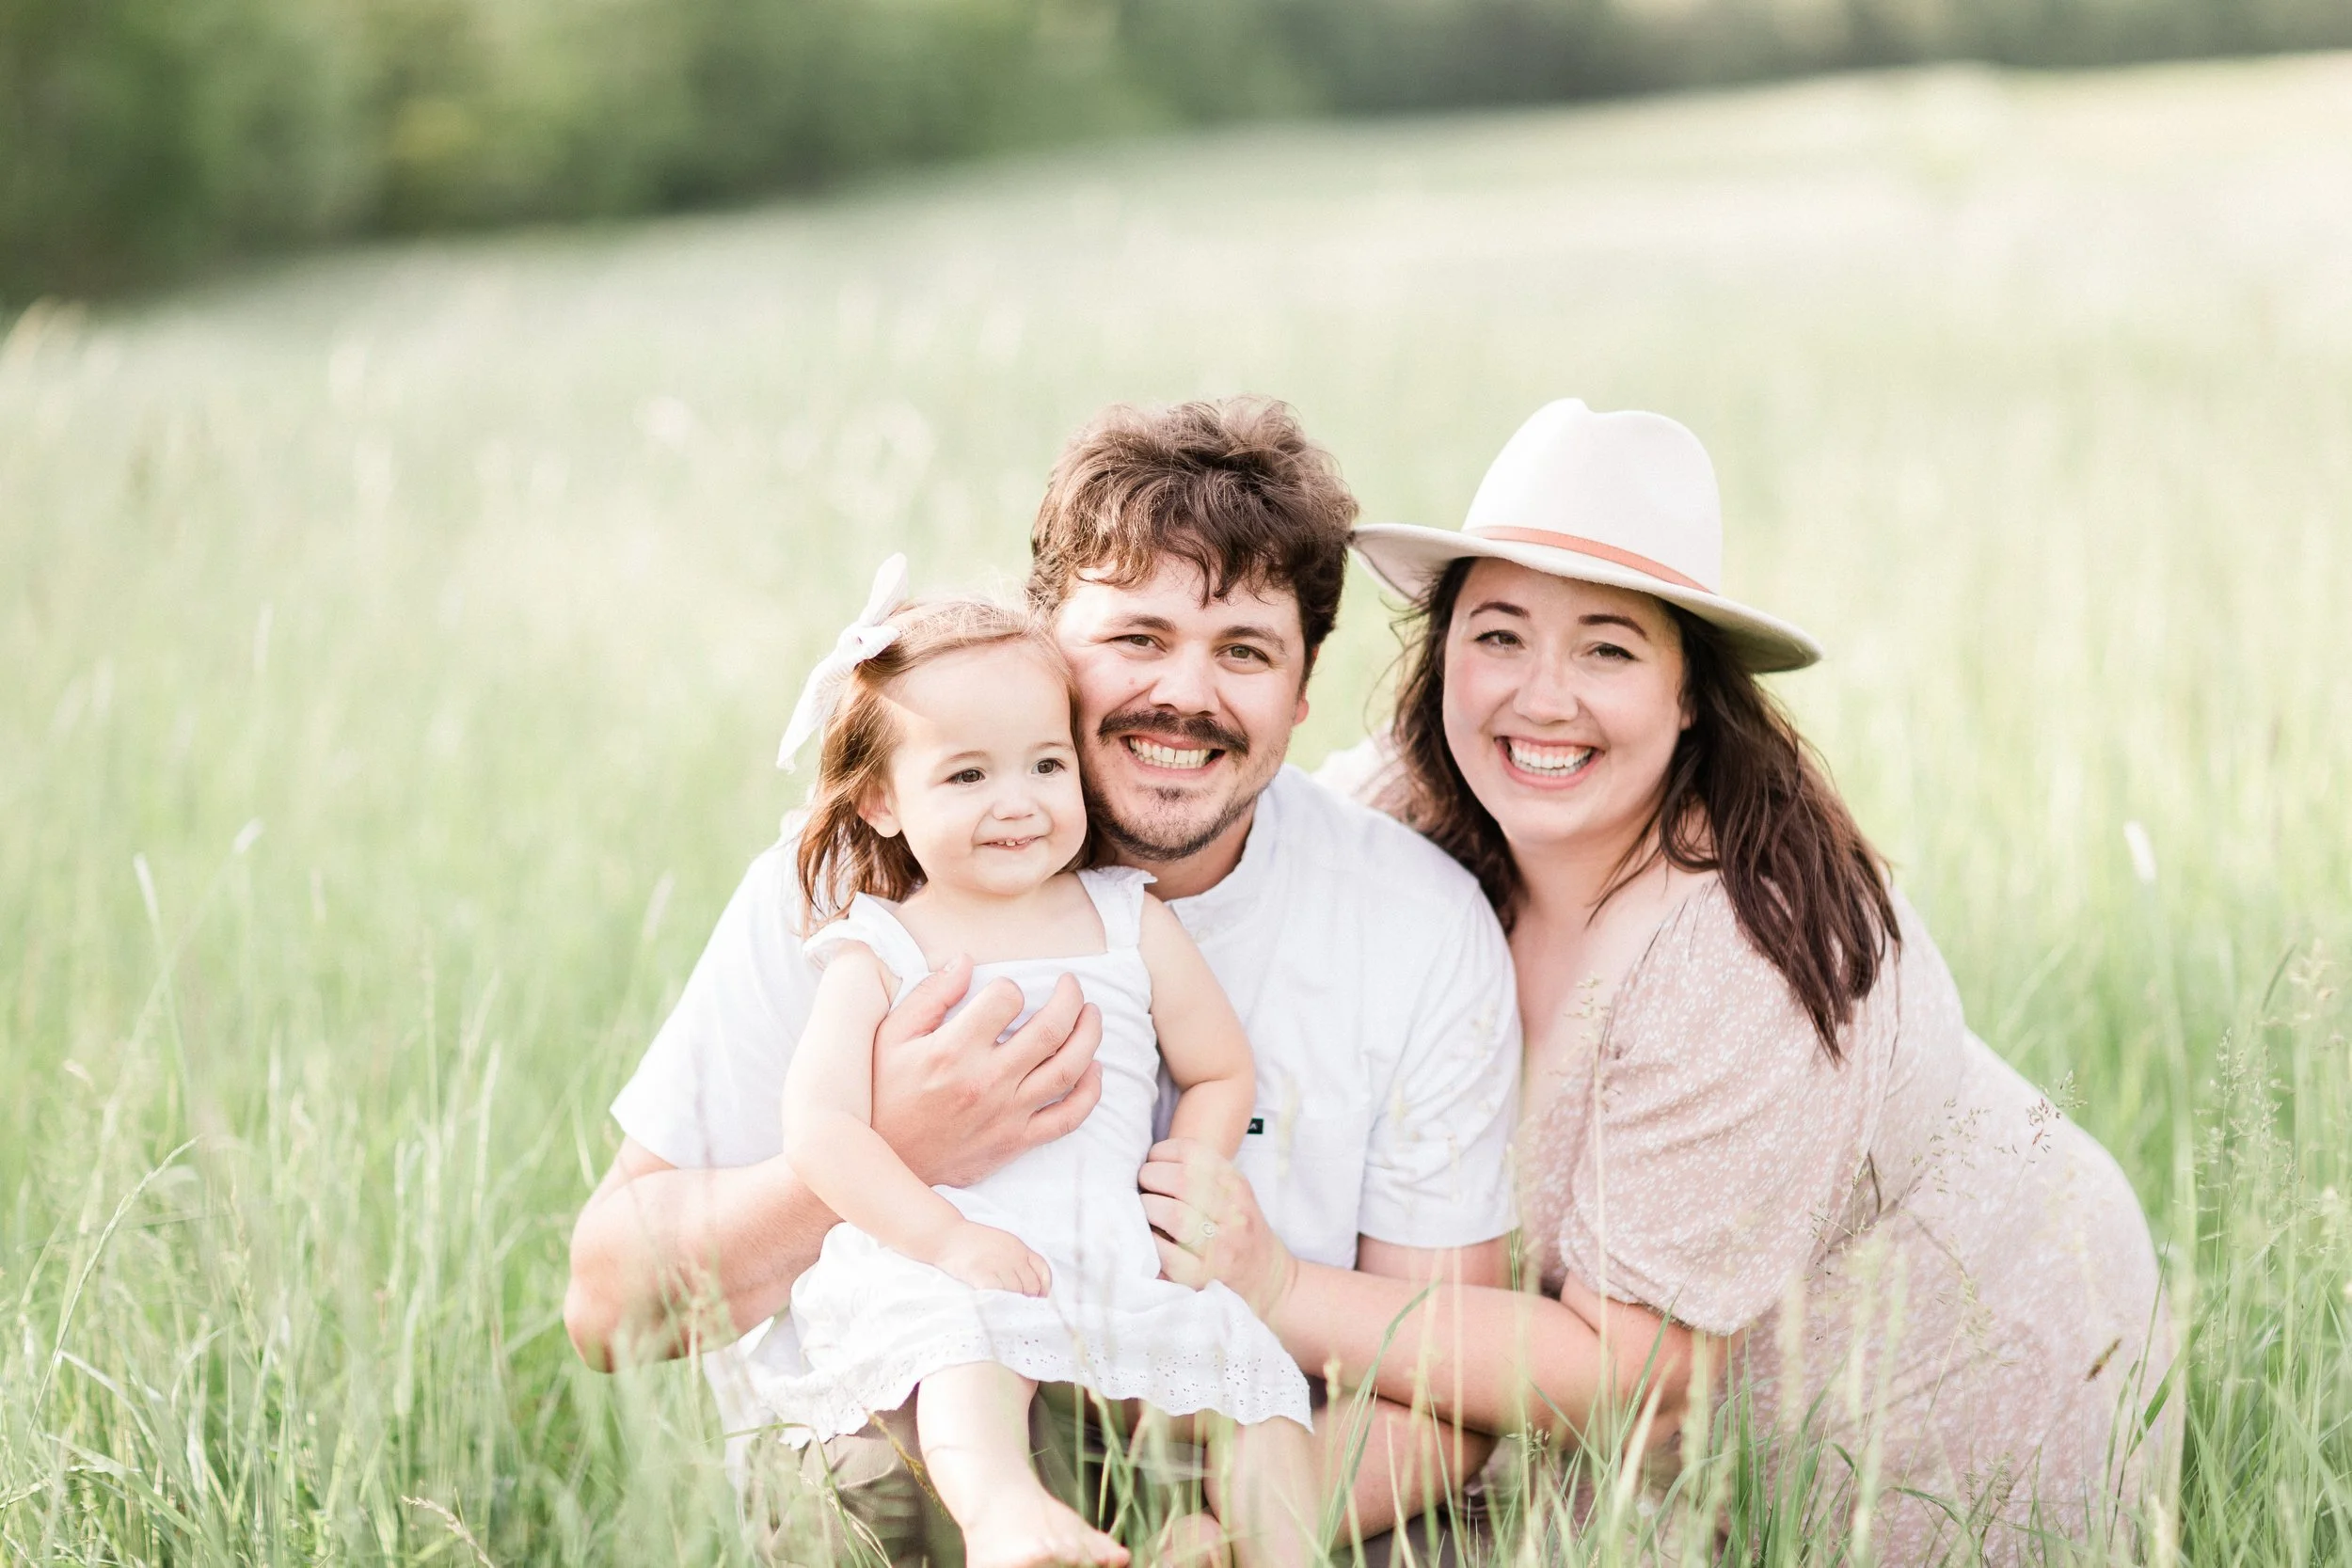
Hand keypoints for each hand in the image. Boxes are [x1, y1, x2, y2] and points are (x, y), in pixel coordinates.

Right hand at [871, 959, 1104, 1188]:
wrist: (879, 1164)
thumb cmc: (882, 1094)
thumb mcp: (889, 1036)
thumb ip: (930, 995)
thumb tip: (964, 960)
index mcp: (953, 1049)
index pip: (1006, 999)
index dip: (1011, 987)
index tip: (1006, 992)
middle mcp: (986, 1081)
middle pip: (1050, 1030)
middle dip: (1070, 999)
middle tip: (1072, 986)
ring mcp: (1005, 1115)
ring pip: (1068, 1070)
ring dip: (1089, 1036)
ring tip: (1091, 1016)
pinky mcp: (1014, 1143)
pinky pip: (1067, 1118)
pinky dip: (1089, 1093)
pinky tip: (1093, 1070)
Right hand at [932, 1221, 1051, 1296]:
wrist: (947, 1235)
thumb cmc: (972, 1241)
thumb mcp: (1002, 1242)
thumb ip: (1017, 1258)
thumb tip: (1030, 1286)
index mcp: (1018, 1246)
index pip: (1042, 1269)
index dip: (1044, 1286)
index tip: (1040, 1297)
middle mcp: (1012, 1255)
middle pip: (1031, 1285)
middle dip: (1027, 1298)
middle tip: (1019, 1307)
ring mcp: (998, 1265)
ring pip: (1016, 1292)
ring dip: (1012, 1303)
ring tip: (1006, 1308)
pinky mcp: (982, 1274)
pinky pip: (998, 1294)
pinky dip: (999, 1302)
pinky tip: (994, 1304)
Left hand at [1138, 1138, 1296, 1319]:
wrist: (1268, 1278)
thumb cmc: (1241, 1230)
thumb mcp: (1234, 1193)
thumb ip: (1203, 1175)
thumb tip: (1152, 1162)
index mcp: (1236, 1186)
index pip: (1192, 1153)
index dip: (1161, 1153)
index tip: (1152, 1162)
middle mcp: (1233, 1213)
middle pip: (1181, 1180)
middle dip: (1150, 1178)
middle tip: (1144, 1186)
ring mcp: (1221, 1247)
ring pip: (1173, 1215)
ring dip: (1147, 1208)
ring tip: (1145, 1210)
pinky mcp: (1203, 1277)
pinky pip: (1166, 1253)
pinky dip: (1149, 1241)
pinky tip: (1148, 1237)